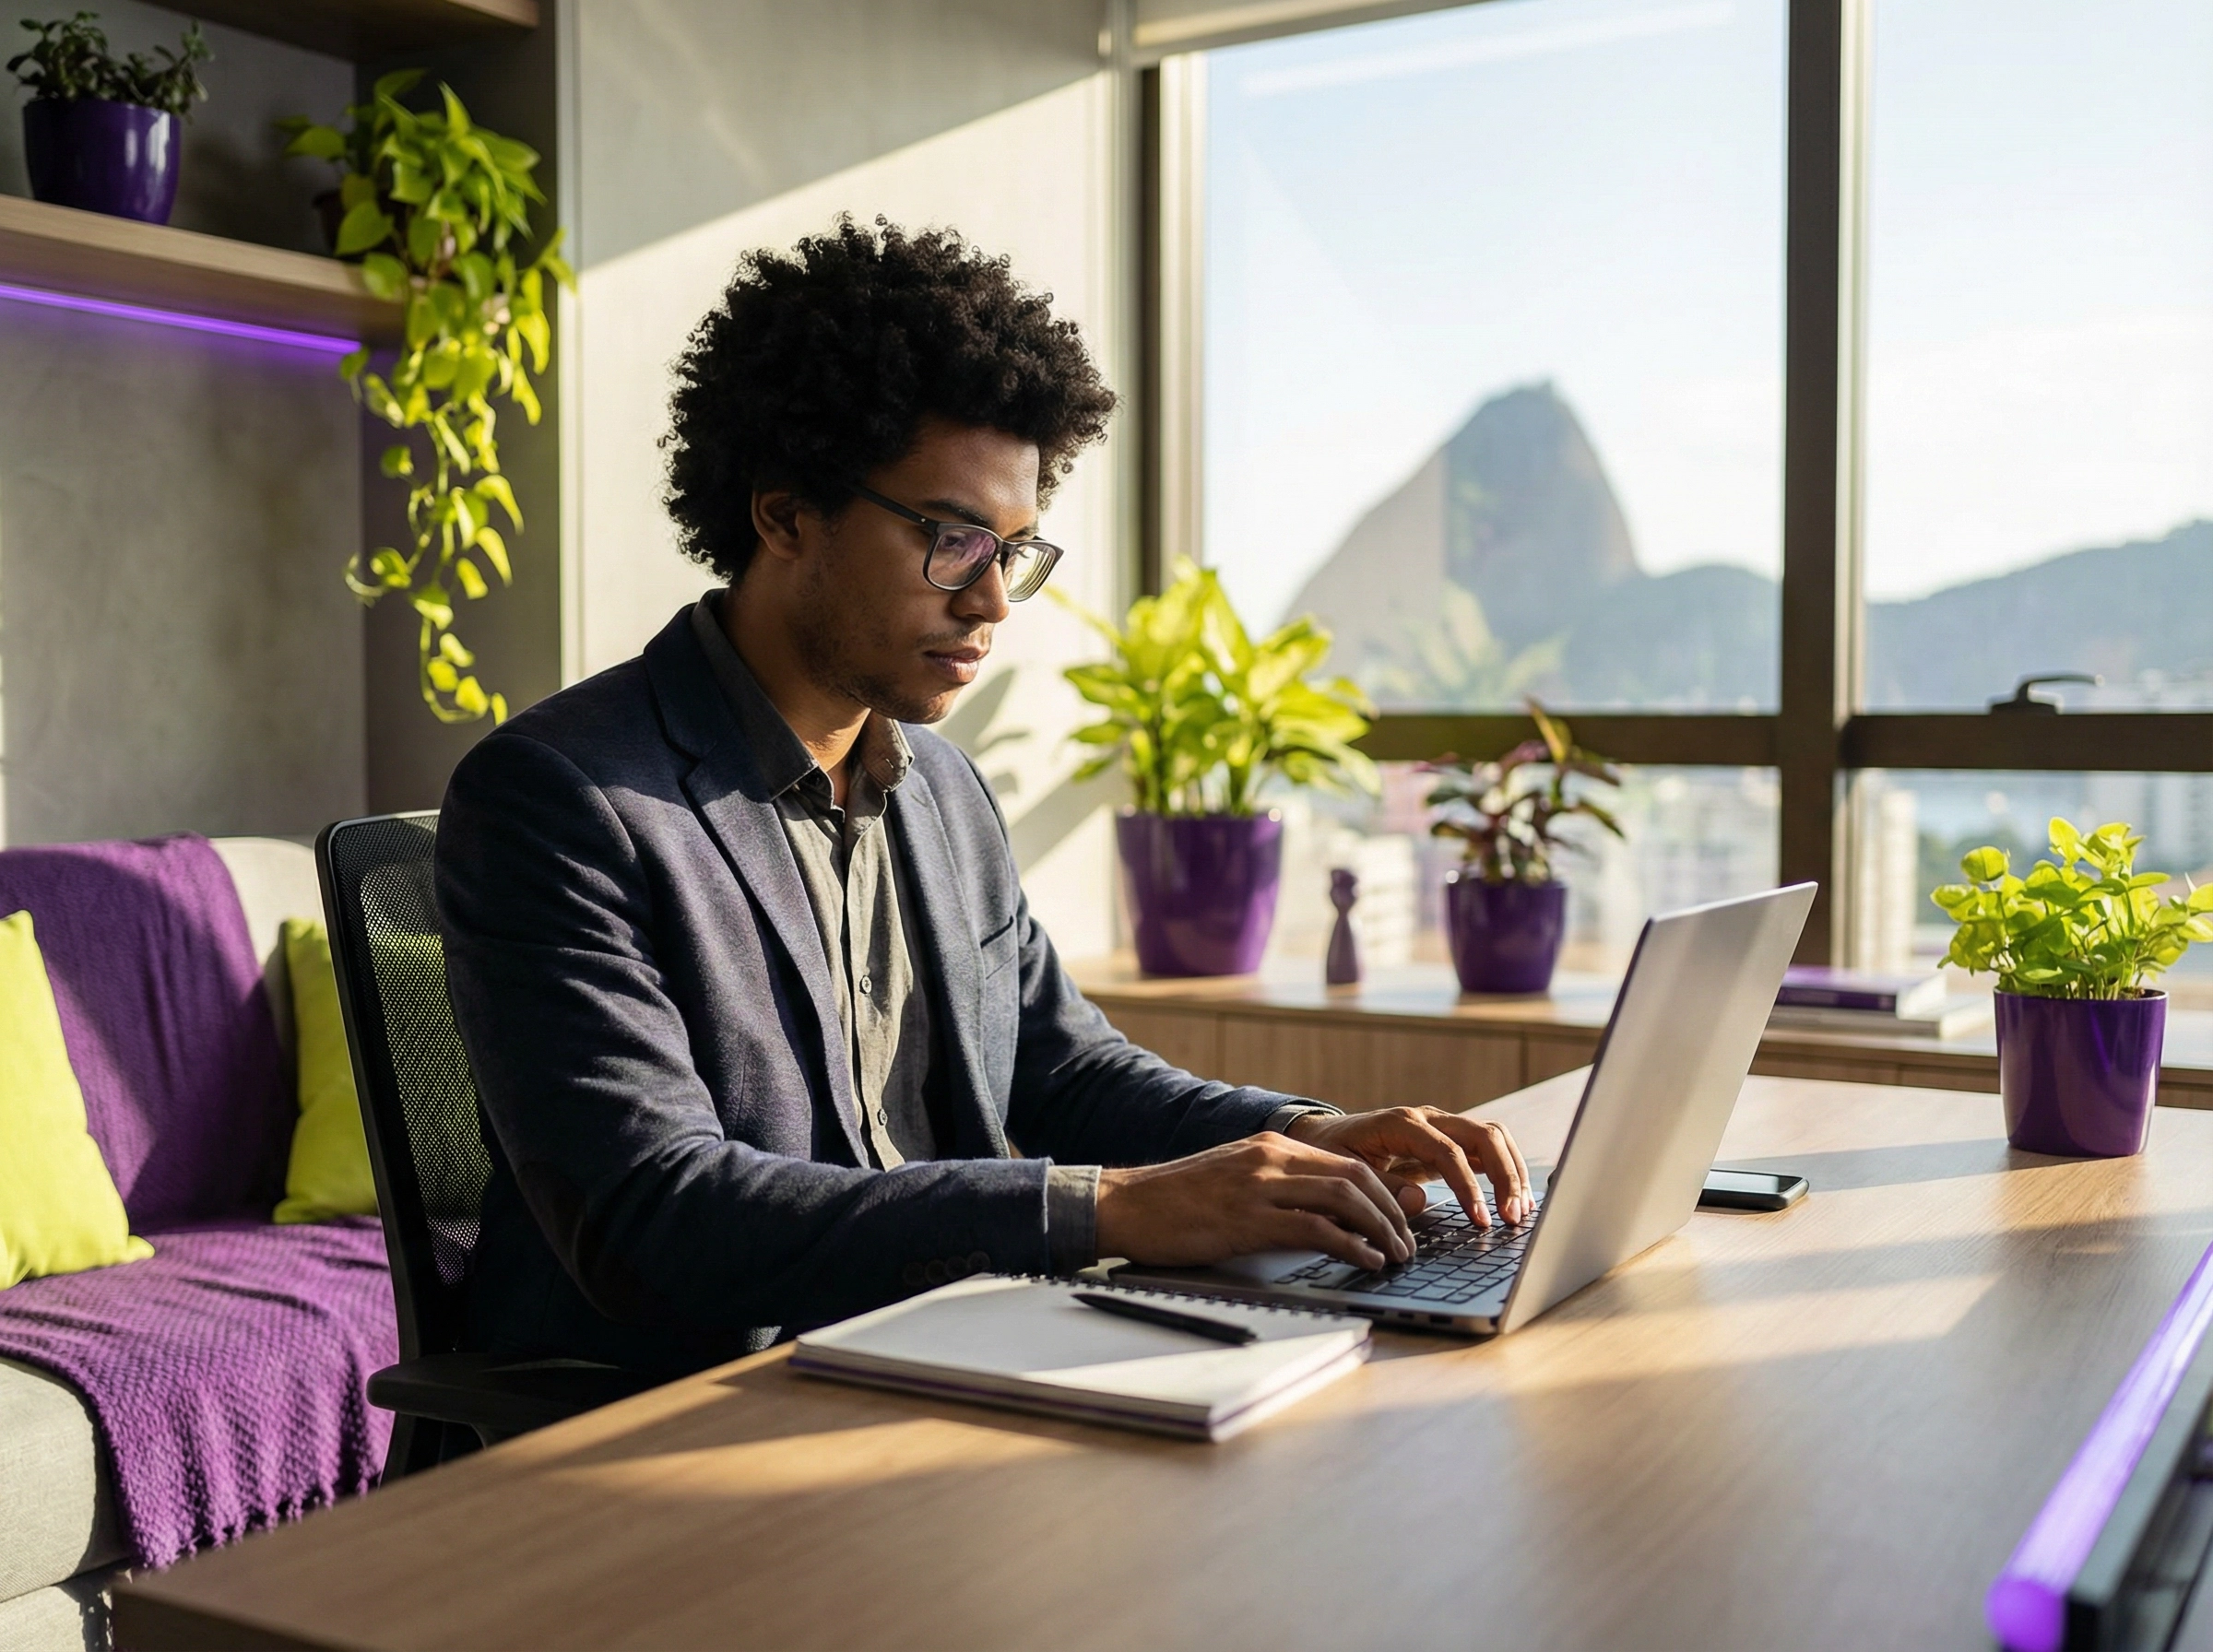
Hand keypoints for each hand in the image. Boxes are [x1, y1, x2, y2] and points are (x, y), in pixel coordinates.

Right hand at [1094, 1133, 1417, 1272]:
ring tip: (1396, 1256)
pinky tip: (1366, 1261)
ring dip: (1380, 1229)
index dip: (1385, 1194)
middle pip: (1356, 1177)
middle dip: (1392, 1213)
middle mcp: (1272, 1158)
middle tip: (1408, 1245)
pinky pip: (1314, 1228)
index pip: (1348, 1164)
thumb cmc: (1177, 1202)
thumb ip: (1280, 1188)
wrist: (1126, 1204)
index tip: (1400, 1223)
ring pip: (1343, 1197)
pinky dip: (1350, 1245)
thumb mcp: (1236, 1181)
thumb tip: (1328, 1217)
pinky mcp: (1247, 1219)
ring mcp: (1259, 1186)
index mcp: (1272, 1146)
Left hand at [1282, 1107, 1531, 1227]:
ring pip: (1492, 1137)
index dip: (1468, 1187)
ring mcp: (1441, 1126)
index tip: (1481, 1220)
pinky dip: (1505, 1171)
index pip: (1448, 1152)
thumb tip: (1420, 1200)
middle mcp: (1428, 1119)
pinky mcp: (1449, 1140)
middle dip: (1504, 1176)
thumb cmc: (1330, 1153)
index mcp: (1401, 1124)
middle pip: (1482, 1136)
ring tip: (1521, 1211)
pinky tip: (1514, 1199)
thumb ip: (1380, 1185)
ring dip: (1512, 1171)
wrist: (1323, 1136)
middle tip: (1512, 1217)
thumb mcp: (1344, 1171)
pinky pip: (1486, 1148)